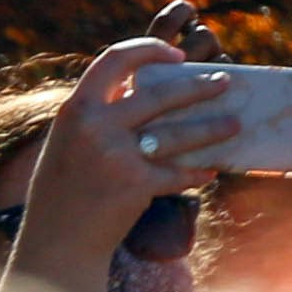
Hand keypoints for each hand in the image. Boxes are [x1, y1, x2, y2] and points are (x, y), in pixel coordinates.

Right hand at [1, 15, 237, 291]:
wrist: (56, 241)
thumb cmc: (65, 190)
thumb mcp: (69, 141)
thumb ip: (99, 115)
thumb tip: (146, 93)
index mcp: (76, 108)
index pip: (114, 59)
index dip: (149, 50)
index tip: (177, 54)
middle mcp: (94, 126)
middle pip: (160, 95)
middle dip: (198, 88)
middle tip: (225, 82)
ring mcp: (116, 155)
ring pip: (178, 134)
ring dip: (212, 129)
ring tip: (235, 124)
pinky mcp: (136, 185)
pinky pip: (178, 173)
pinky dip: (197, 172)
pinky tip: (211, 172)